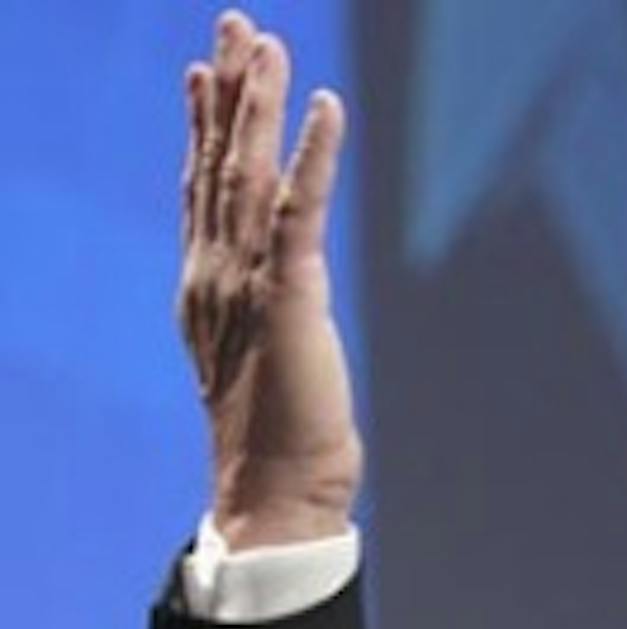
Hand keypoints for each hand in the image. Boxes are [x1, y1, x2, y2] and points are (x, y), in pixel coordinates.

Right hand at [178, 10, 358, 548]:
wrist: (276, 485)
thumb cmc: (278, 429)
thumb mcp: (259, 348)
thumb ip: (258, 303)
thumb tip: (274, 282)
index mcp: (207, 283)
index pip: (202, 187)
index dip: (203, 125)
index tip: (203, 70)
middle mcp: (216, 271)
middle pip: (218, 162)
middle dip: (228, 91)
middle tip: (235, 25)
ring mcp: (247, 280)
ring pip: (248, 172)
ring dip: (259, 104)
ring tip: (266, 43)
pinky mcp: (290, 293)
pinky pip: (301, 209)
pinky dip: (313, 153)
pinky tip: (325, 106)